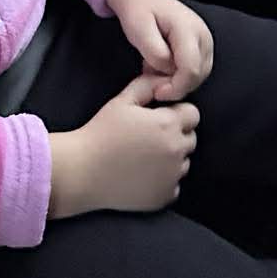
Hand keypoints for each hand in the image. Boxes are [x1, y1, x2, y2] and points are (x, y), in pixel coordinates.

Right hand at [48, 74, 199, 217]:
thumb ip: (148, 85)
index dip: (178, 112)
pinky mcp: (164, 197)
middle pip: (191, 138)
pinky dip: (164, 180)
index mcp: (168, 124)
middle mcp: (176, 151)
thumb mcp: (123, 100)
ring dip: (171, 158)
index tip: (160, 116)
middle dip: (176, 134)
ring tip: (144, 156)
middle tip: (150, 136)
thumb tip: (165, 80)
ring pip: (183, 162)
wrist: (84, 171)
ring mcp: (172, 177)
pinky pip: (174, 185)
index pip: (193, 114)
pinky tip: (143, 174)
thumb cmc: (102, 132)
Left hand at [106, 0, 213, 100]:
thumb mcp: (139, 32)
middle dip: (176, 85)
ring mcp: (205, 39)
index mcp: (188, 28)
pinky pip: (197, 70)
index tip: (156, 92)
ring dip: (178, 80)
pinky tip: (162, 66)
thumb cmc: (138, 12)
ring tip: (155, 69)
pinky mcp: (203, 45)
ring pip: (200, 75)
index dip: (175, 87)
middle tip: (152, 77)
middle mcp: (203, 34)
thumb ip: (156, 54)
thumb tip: (169, 71)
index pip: (191, 69)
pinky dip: (181, 75)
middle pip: (198, 75)